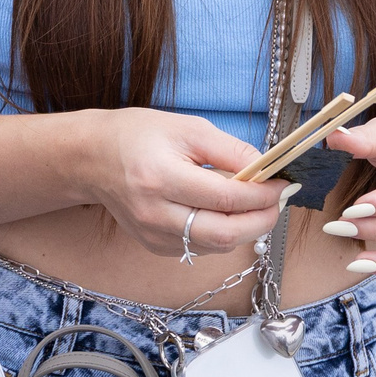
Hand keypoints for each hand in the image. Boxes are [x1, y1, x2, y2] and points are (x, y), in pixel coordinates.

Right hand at [90, 109, 289, 259]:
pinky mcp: (154, 246)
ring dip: (245, 229)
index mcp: (162, 177)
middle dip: (261, 220)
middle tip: (278, 202)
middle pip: (225, 234)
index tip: (282, 184)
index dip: (262, 195)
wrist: (93, 158)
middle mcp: (155, 213)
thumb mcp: (188, 128)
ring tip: (256, 206)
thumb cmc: (138, 136)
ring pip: (216, 246)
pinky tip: (225, 214)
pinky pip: (200, 248)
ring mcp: (153, 235)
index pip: (226, 199)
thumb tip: (266, 168)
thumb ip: (230, 150)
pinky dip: (222, 234)